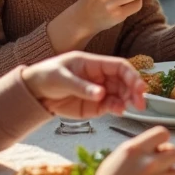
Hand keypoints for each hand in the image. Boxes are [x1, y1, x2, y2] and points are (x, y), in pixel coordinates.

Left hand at [22, 52, 147, 117]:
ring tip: (127, 108)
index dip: (132, 75)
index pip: (120, 66)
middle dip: (134, 91)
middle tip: (140, 103)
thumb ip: (81, 87)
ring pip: (121, 95)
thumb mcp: (62, 78)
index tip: (140, 87)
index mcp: (94, 63)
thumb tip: (101, 93)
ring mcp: (99, 91)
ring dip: (128, 101)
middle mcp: (101, 77)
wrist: (35, 93)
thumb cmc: (47, 76)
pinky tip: (119, 111)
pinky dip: (117, 109)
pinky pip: (111, 106)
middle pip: (125, 81)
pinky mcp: (95, 106)